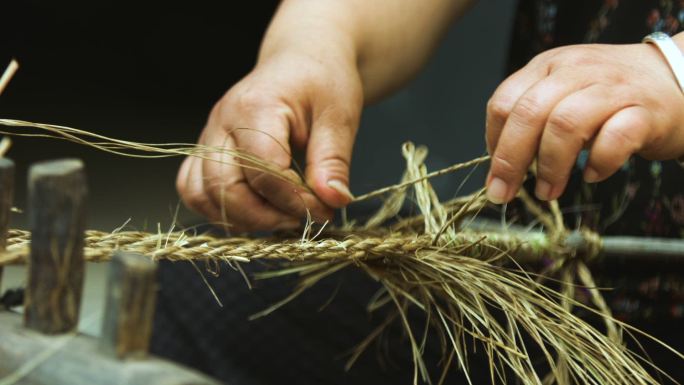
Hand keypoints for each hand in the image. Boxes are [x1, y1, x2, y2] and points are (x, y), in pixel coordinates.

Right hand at [176, 52, 362, 231]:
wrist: (300, 60)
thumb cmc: (320, 80)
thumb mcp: (340, 115)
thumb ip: (333, 160)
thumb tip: (334, 200)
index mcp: (254, 108)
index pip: (264, 170)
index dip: (295, 200)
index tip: (326, 209)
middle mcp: (222, 123)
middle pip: (224, 187)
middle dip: (267, 216)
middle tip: (304, 218)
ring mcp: (208, 137)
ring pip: (202, 194)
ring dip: (241, 218)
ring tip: (281, 217)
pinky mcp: (206, 151)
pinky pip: (194, 189)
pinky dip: (220, 210)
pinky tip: (256, 211)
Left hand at [485, 42, 683, 203]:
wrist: (676, 79)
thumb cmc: (608, 95)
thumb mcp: (562, 92)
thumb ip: (532, 118)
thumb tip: (500, 164)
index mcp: (548, 67)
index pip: (504, 101)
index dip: (494, 141)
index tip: (495, 172)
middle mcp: (576, 71)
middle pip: (529, 113)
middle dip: (510, 160)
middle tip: (504, 192)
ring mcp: (612, 89)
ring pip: (566, 124)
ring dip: (550, 166)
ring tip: (548, 191)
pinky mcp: (645, 112)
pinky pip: (615, 139)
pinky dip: (598, 163)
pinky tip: (591, 175)